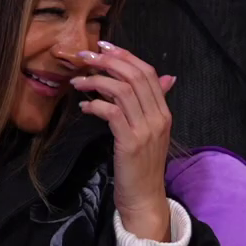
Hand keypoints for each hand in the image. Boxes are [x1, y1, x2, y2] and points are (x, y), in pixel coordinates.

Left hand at [69, 41, 176, 241]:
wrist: (144, 198)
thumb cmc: (142, 166)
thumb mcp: (151, 132)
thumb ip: (153, 104)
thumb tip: (167, 77)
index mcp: (164, 112)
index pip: (148, 72)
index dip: (126, 56)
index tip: (104, 46)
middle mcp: (158, 117)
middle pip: (135, 76)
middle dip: (108, 61)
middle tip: (85, 56)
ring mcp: (146, 129)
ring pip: (123, 90)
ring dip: (96, 81)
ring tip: (78, 81)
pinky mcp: (130, 142)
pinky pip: (112, 112)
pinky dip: (95, 104)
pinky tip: (84, 105)